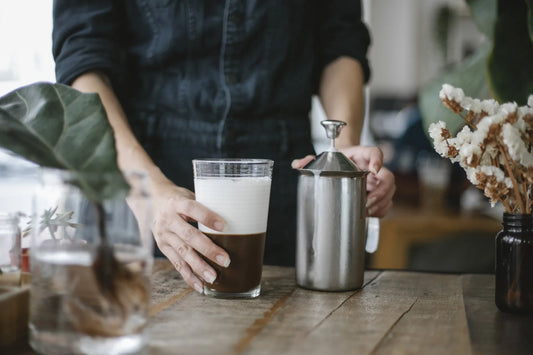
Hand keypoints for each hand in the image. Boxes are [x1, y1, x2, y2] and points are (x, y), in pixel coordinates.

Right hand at [150, 178, 229, 292]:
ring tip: (213, 278)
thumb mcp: (189, 195)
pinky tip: (200, 285)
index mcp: (176, 203)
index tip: (224, 226)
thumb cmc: (178, 198)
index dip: (207, 217)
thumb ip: (206, 205)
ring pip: (182, 253)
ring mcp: (164, 235)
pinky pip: (177, 264)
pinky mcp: (163, 248)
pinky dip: (189, 276)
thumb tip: (235, 215)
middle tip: (225, 260)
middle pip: (189, 236)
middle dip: (208, 249)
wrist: (150, 202)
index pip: (192, 208)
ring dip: (199, 267)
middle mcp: (168, 220)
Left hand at [292, 146, 394, 217]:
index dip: (377, 160)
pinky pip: (387, 201)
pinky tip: (370, 214)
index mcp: (362, 155)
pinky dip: (381, 209)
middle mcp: (374, 167)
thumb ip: (309, 160)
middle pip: (388, 177)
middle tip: (366, 203)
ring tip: (367, 211)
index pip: (375, 152)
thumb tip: (297, 165)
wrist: (342, 160)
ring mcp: (378, 180)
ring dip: (381, 203)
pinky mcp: (378, 191)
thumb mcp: (323, 157)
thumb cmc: (335, 159)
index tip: (373, 169)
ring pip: (390, 190)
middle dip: (380, 193)